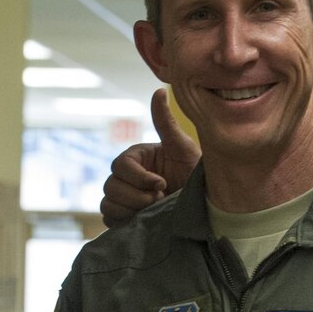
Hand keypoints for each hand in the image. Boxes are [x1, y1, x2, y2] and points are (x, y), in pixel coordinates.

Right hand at [99, 90, 200, 226]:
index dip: (139, 177)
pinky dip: (124, 221)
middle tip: (161, 199)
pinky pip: (110, 219)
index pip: (121, 166)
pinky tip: (145, 219)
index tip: (161, 183)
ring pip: (108, 204)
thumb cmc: (195, 173)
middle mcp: (126, 177)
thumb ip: (166, 122)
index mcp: (136, 158)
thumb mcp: (182, 147)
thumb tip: (160, 90)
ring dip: (131, 209)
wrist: (204, 205)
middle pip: (111, 186)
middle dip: (136, 196)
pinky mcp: (125, 217)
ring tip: (155, 210)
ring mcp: (124, 197)